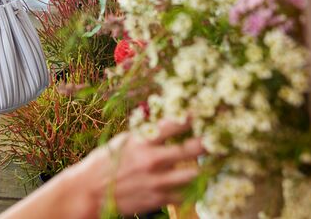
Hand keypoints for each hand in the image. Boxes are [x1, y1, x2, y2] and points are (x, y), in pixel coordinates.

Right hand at [76, 120, 204, 216]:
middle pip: (193, 148)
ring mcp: (158, 182)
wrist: (89, 192)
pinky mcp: (160, 199)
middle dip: (210, 140)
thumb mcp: (123, 140)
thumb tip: (168, 120)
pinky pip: (185, 193)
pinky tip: (194, 180)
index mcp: (142, 141)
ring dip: (204, 166)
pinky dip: (191, 187)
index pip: (175, 124)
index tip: (206, 111)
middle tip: (220, 135)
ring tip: (214, 159)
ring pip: (195, 173)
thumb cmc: (105, 162)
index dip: (194, 116)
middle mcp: (153, 160)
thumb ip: (146, 133)